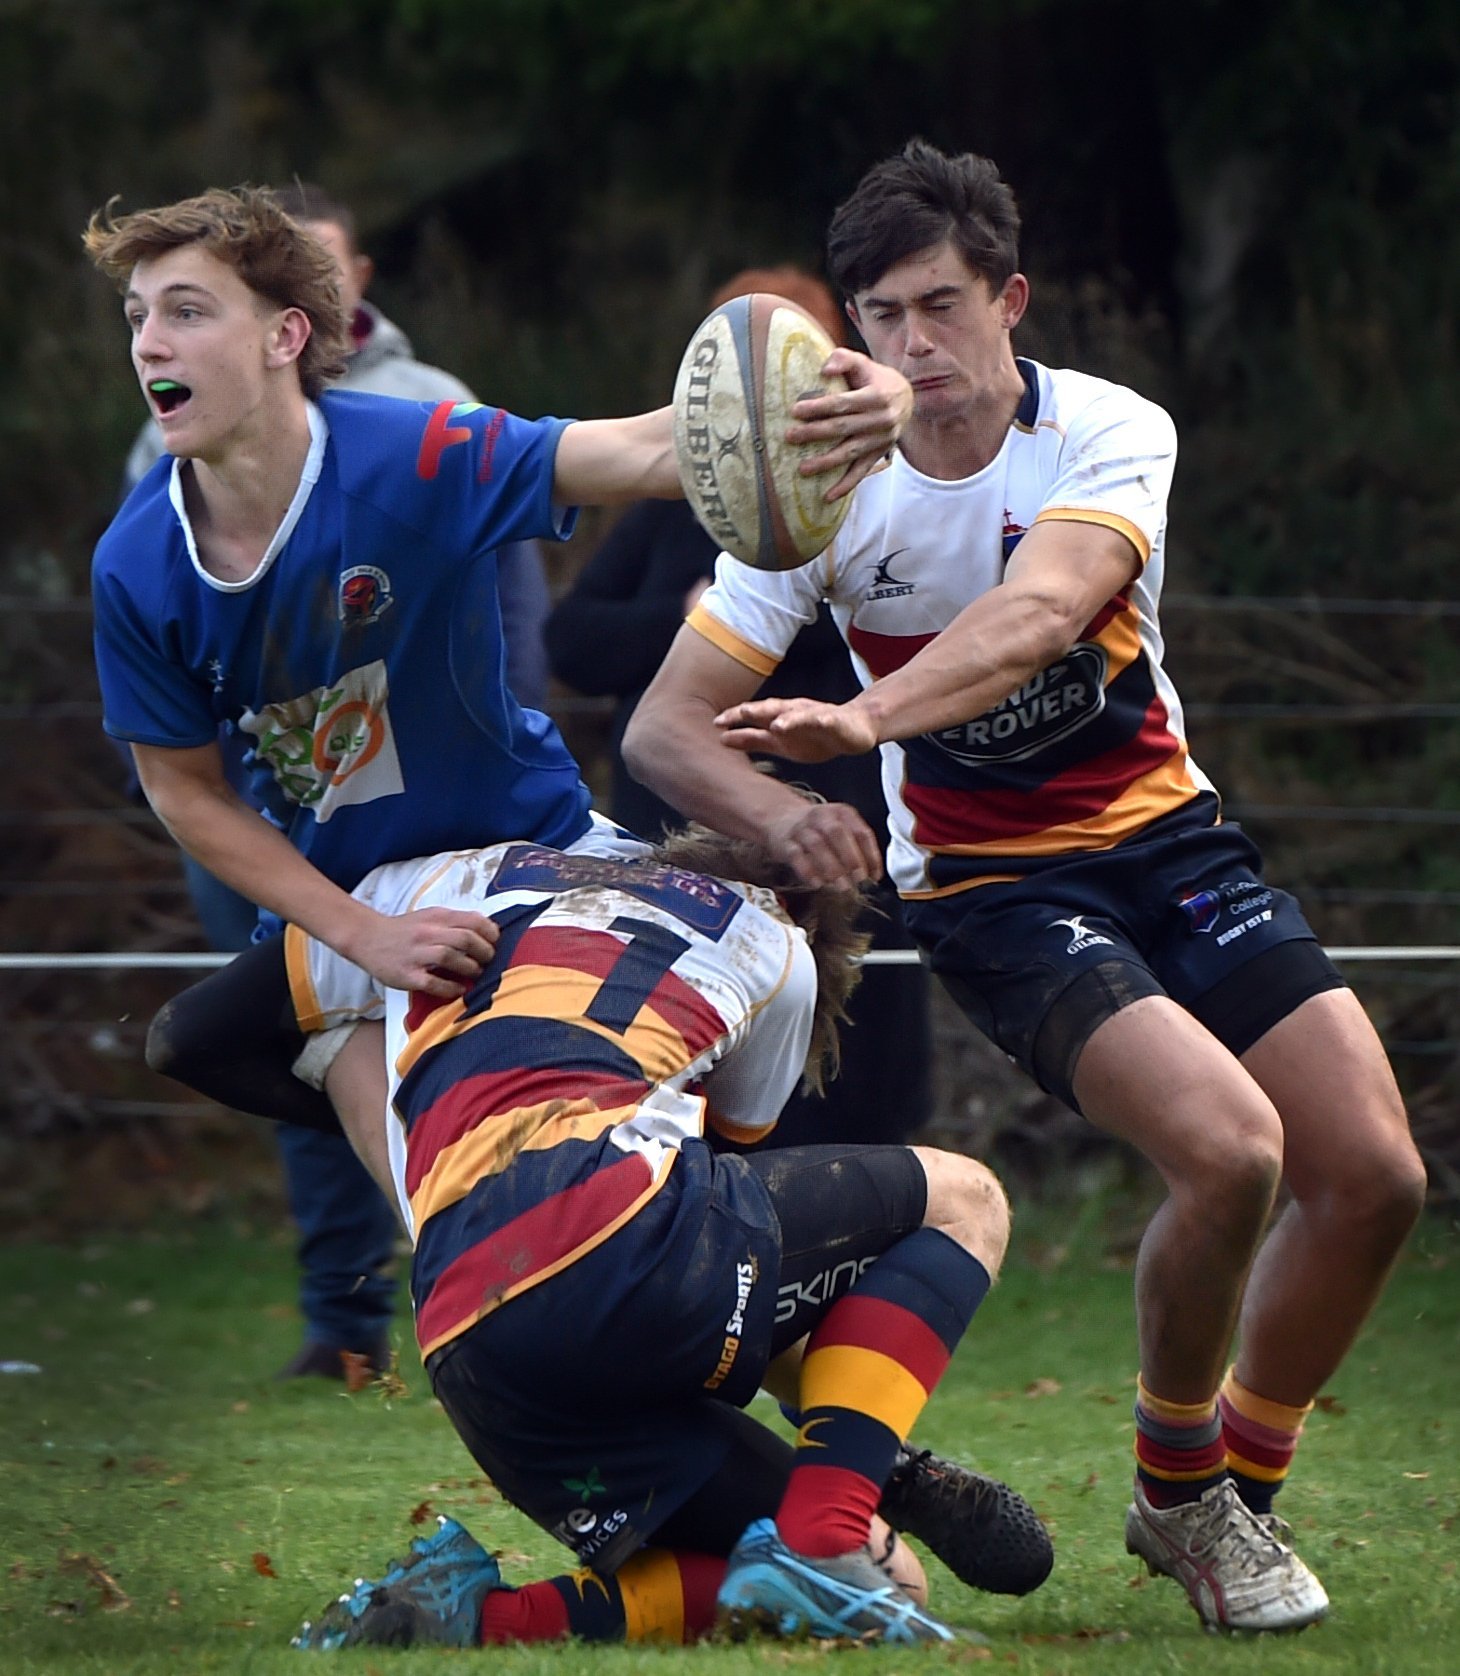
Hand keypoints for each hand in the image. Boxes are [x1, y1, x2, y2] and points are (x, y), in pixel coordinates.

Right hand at [346, 907, 499, 996]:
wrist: (367, 938)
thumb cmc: (404, 930)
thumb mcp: (430, 916)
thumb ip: (455, 921)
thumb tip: (486, 928)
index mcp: (437, 917)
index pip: (473, 920)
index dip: (490, 932)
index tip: (495, 942)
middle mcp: (428, 933)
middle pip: (466, 939)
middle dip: (484, 951)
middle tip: (489, 960)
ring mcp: (417, 954)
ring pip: (451, 957)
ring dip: (470, 968)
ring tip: (476, 973)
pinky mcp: (407, 975)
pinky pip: (433, 982)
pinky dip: (451, 987)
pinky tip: (459, 989)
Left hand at [715, 694, 879, 762]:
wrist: (854, 729)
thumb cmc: (814, 735)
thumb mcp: (779, 743)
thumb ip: (753, 740)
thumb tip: (722, 739)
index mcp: (778, 718)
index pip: (754, 716)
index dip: (736, 719)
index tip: (715, 724)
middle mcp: (793, 712)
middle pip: (772, 709)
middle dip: (755, 711)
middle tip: (738, 713)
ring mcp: (814, 715)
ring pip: (798, 713)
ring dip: (786, 717)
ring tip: (774, 723)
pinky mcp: (834, 720)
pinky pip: (825, 719)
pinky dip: (818, 719)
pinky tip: (814, 721)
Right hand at [763, 798, 882, 889]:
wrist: (781, 819)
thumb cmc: (818, 830)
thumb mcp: (840, 829)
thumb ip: (856, 848)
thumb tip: (871, 875)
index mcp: (842, 813)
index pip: (860, 832)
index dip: (871, 855)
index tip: (874, 876)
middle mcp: (822, 816)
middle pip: (837, 833)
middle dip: (851, 857)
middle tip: (859, 878)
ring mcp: (802, 828)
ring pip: (817, 844)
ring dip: (832, 867)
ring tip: (842, 886)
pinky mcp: (786, 842)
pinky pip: (796, 855)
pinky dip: (808, 871)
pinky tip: (817, 883)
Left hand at [787, 349, 911, 500]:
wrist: (907, 399)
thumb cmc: (875, 379)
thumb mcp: (863, 363)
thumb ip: (843, 359)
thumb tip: (824, 370)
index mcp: (876, 396)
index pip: (842, 403)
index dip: (819, 407)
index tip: (795, 411)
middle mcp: (881, 419)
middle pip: (842, 428)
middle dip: (814, 433)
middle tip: (790, 437)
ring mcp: (880, 440)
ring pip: (850, 453)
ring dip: (826, 462)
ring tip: (802, 469)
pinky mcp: (879, 454)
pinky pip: (861, 472)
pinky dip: (846, 485)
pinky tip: (828, 496)